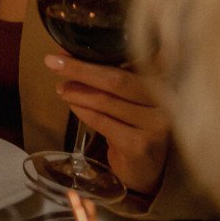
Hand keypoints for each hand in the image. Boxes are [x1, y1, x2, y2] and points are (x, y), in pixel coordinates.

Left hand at [45, 55, 170, 198]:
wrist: (146, 173)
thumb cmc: (135, 128)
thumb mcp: (129, 100)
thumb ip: (112, 79)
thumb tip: (70, 54)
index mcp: (165, 84)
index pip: (129, 62)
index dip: (96, 54)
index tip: (67, 47)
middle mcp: (166, 102)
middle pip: (118, 80)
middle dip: (81, 69)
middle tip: (53, 62)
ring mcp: (155, 124)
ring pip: (107, 101)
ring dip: (78, 92)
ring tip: (61, 87)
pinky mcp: (140, 144)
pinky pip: (103, 122)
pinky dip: (83, 112)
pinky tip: (71, 104)